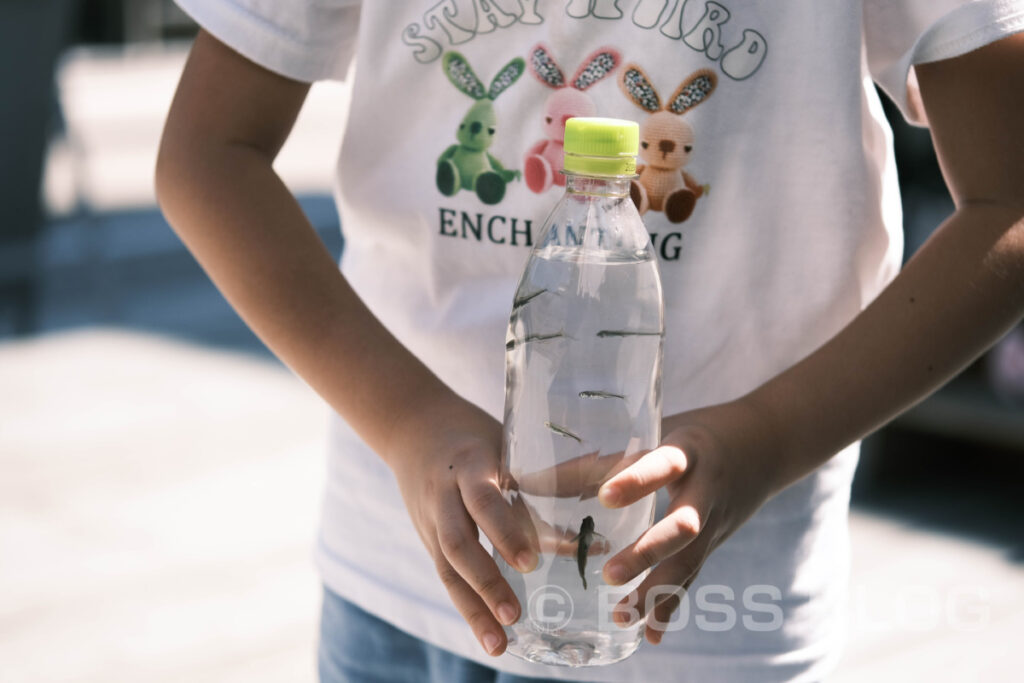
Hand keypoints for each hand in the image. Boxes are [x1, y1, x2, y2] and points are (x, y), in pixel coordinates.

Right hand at [383, 391, 539, 656]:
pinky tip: (487, 633)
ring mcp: (430, 518)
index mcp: (469, 465)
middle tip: (515, 615)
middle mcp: (443, 494)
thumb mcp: (506, 446)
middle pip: (458, 544)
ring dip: (473, 609)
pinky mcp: (426, 536)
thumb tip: (592, 530)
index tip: (530, 563)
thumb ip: (539, 483)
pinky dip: (466, 604)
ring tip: (499, 644)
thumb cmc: (475, 435)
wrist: (411, 425)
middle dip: (486, 582)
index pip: (483, 502)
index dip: (505, 532)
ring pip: (446, 568)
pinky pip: (444, 574)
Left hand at [596, 398, 783, 644]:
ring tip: (621, 616)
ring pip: (689, 561)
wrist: (766, 445)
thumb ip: (608, 456)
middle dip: (648, 553)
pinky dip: (671, 606)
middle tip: (608, 575)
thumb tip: (535, 479)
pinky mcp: (714, 544)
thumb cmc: (697, 433)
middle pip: (683, 527)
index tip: (605, 498)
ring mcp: (715, 522)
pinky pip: (693, 577)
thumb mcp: (660, 430)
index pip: (664, 465)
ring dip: (656, 592)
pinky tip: (649, 635)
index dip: (637, 482)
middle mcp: (707, 490)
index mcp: (689, 451)